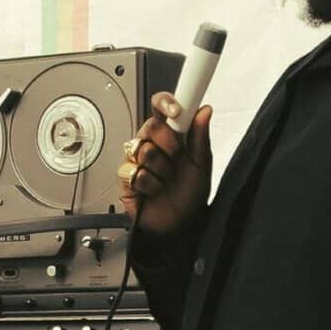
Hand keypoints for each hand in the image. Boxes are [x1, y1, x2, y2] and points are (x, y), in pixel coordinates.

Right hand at [117, 93, 214, 238]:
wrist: (182, 226)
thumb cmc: (190, 196)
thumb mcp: (202, 165)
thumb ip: (201, 137)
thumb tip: (204, 110)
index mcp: (170, 136)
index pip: (160, 108)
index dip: (165, 103)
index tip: (177, 111)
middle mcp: (152, 145)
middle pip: (149, 126)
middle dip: (167, 142)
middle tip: (177, 156)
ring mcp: (137, 162)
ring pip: (141, 149)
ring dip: (161, 168)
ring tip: (167, 180)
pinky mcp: (126, 180)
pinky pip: (134, 172)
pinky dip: (150, 184)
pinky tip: (155, 191)